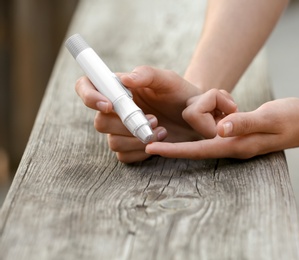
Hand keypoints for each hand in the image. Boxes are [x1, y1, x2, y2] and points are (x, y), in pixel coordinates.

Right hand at [75, 66, 201, 162]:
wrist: (198, 118)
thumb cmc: (181, 94)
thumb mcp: (168, 80)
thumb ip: (147, 74)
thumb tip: (124, 79)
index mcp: (118, 88)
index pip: (86, 87)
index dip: (89, 96)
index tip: (109, 105)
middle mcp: (115, 110)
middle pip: (100, 121)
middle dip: (126, 124)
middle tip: (153, 119)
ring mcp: (121, 131)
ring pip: (113, 142)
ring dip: (137, 139)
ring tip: (162, 130)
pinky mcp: (131, 148)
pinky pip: (124, 156)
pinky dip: (142, 152)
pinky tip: (159, 142)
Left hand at [145, 98, 298, 158]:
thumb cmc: (294, 117)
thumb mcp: (270, 116)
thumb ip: (245, 122)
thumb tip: (221, 129)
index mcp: (239, 144)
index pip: (201, 149)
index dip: (176, 150)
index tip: (153, 149)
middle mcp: (236, 147)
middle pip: (199, 151)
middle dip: (174, 150)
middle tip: (148, 146)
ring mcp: (239, 142)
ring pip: (206, 145)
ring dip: (184, 144)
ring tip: (162, 138)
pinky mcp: (243, 135)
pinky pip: (216, 138)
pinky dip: (200, 135)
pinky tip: (191, 130)